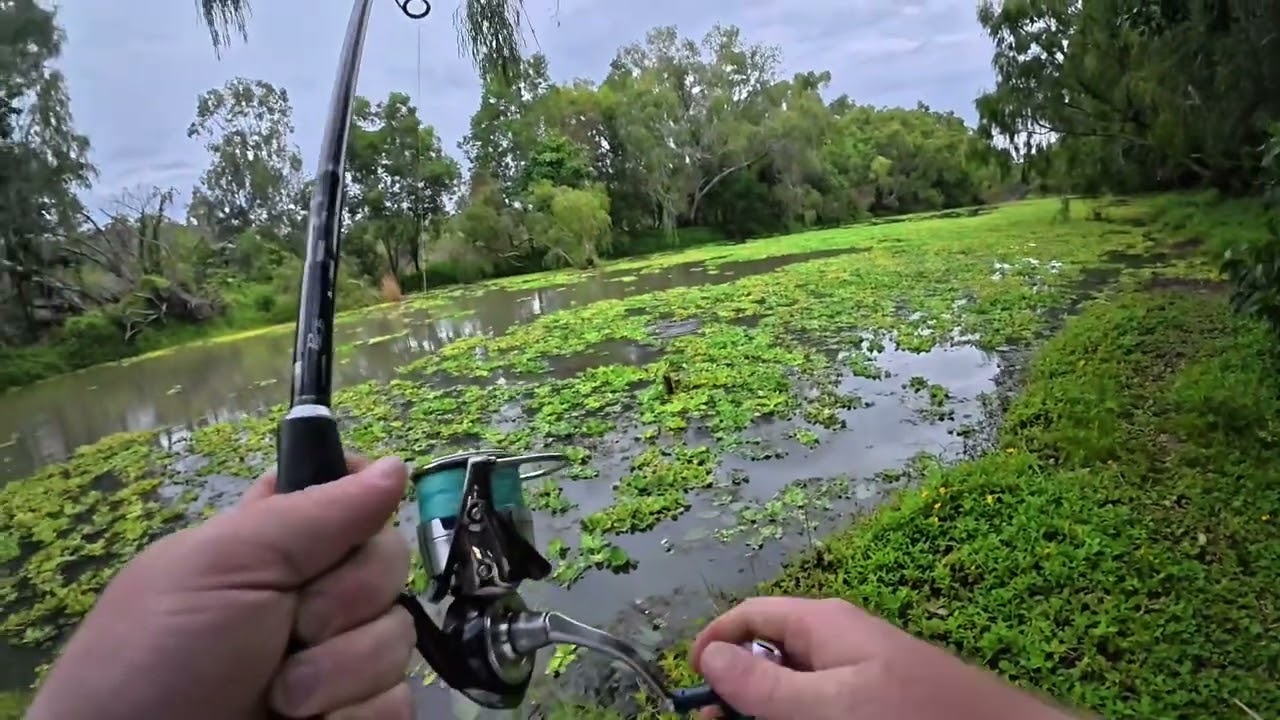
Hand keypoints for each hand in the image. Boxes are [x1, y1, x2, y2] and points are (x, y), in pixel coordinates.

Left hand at [27, 455, 414, 719]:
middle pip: (389, 561)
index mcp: (271, 547)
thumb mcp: (220, 567)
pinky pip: (399, 702)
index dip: (361, 494)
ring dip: (340, 672)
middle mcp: (310, 597)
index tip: (361, 510)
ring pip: (399, 637)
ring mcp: (336, 664)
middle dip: (348, 599)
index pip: (342, 491)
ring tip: (280, 701)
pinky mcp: (354, 718)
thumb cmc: (157, 662)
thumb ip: (312, 513)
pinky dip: (354, 716)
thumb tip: (394, 465)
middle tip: (293, 630)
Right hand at [690, 597, 1080, 719]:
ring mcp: (857, 674)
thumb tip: (707, 654)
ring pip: (795, 690)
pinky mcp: (875, 702)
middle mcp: (836, 641)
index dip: (713, 646)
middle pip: (767, 658)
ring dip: (770, 711)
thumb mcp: (829, 705)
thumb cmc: (910, 715)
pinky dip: (803, 717)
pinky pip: (824, 706)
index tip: (690, 689)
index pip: (749, 617)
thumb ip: (765, 686)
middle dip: (739, 693)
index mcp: (822, 623)